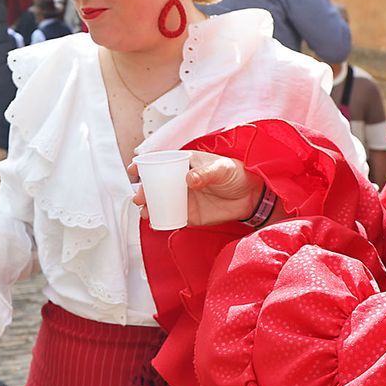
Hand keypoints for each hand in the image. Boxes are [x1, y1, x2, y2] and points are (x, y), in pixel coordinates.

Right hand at [128, 151, 265, 226]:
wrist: (251, 196)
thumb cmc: (236, 173)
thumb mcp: (222, 168)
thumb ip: (205, 173)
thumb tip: (189, 179)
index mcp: (184, 163)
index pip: (160, 161)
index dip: (144, 165)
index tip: (134, 170)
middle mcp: (179, 180)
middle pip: (155, 184)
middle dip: (143, 190)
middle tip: (140, 198)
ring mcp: (183, 198)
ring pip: (159, 202)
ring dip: (148, 207)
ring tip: (145, 213)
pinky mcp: (189, 214)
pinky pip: (171, 217)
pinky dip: (161, 220)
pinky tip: (156, 223)